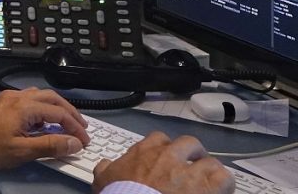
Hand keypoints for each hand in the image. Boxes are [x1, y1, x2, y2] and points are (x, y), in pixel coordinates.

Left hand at [0, 88, 89, 169]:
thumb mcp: (22, 151)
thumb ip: (50, 145)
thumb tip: (74, 143)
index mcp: (24, 106)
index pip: (58, 112)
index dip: (75, 126)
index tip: (84, 140)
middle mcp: (17, 96)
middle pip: (51, 98)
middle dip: (69, 112)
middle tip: (81, 126)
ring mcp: (8, 98)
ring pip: (39, 95)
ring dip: (55, 107)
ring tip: (65, 122)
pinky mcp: (1, 103)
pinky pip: (28, 99)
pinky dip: (41, 107)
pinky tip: (42, 120)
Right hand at [92, 132, 233, 193]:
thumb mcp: (104, 181)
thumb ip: (105, 169)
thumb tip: (104, 165)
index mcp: (144, 153)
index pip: (159, 139)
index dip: (165, 148)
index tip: (166, 159)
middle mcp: (169, 157)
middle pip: (188, 144)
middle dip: (192, 153)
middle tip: (192, 166)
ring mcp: (190, 172)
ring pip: (209, 161)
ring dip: (210, 171)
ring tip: (209, 181)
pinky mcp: (208, 188)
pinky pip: (224, 178)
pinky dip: (224, 183)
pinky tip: (220, 190)